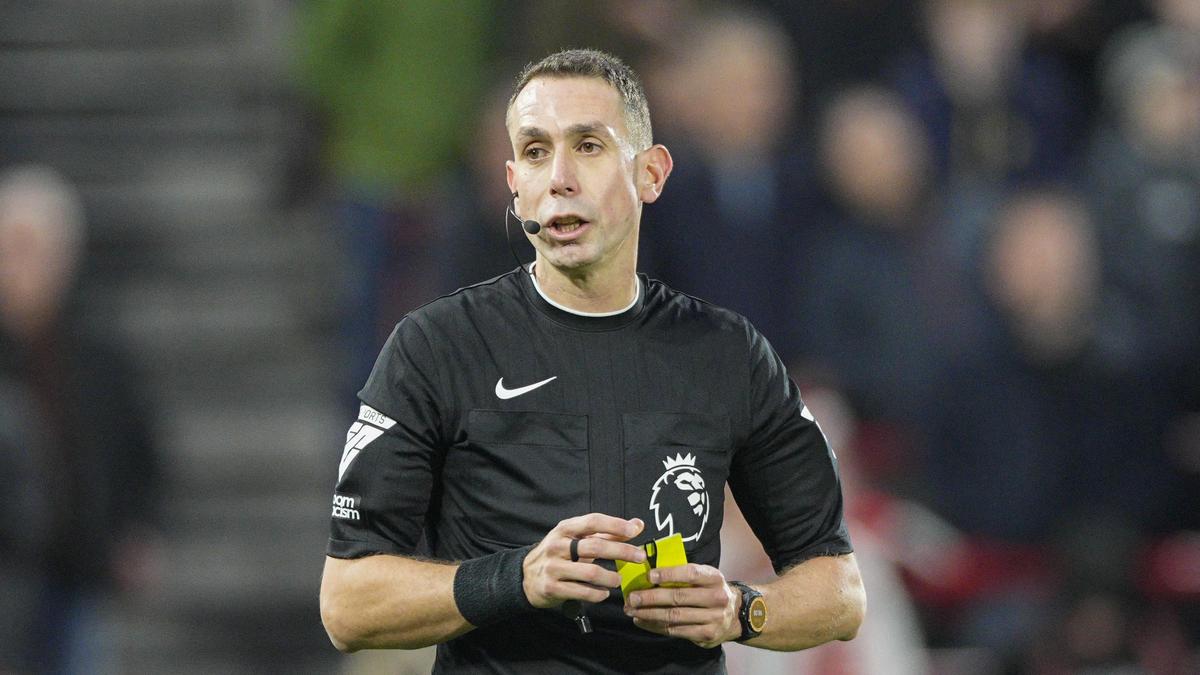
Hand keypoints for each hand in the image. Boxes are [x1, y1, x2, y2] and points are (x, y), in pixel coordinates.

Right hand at [523, 513, 645, 608]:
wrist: (525, 576)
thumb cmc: (558, 554)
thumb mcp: (577, 539)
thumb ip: (607, 533)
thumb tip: (637, 525)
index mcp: (565, 529)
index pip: (592, 521)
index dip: (614, 525)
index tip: (634, 531)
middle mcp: (557, 546)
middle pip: (595, 547)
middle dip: (622, 552)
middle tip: (639, 557)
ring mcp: (553, 567)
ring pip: (590, 573)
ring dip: (610, 577)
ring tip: (618, 580)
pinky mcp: (552, 588)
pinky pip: (582, 592)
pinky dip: (598, 594)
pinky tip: (603, 592)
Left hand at [625, 564, 740, 647]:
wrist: (735, 614)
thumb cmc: (710, 590)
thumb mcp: (705, 577)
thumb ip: (684, 574)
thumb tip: (650, 575)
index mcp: (714, 578)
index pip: (690, 573)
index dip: (669, 574)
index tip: (649, 575)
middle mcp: (717, 598)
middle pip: (679, 597)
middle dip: (651, 597)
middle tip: (632, 597)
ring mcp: (713, 618)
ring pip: (674, 616)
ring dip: (649, 614)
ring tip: (632, 610)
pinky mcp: (706, 635)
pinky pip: (675, 630)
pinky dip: (655, 626)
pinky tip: (642, 621)